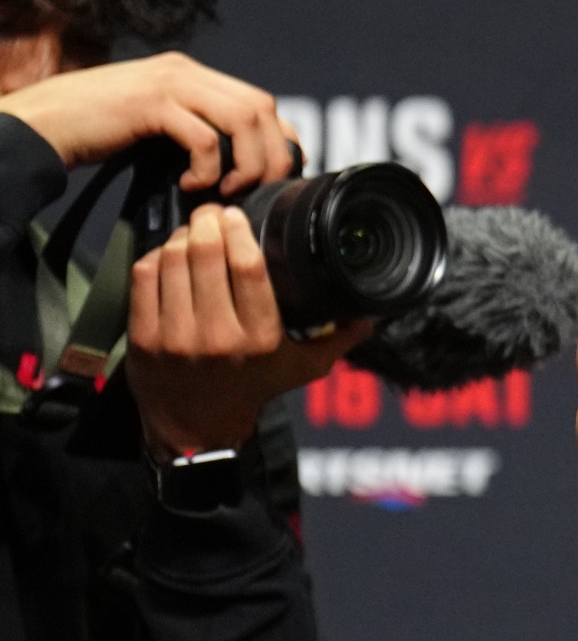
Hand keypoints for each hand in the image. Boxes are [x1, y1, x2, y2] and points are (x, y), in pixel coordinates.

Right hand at [0, 51, 294, 192]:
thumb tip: (240, 165)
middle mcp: (186, 71)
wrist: (40, 124)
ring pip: (242, 118)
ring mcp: (168, 83)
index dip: (280, 140)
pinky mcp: (149, 104)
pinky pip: (203, 137)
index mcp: (192, 75)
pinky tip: (188, 186)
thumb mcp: (157, 127)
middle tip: (256, 190)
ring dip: (246, 162)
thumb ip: (195, 131)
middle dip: (271, 155)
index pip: (260, 101)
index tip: (279, 176)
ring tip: (227, 189)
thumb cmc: (97, 133)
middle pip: (261, 107)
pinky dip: (207, 168)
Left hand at [124, 204, 369, 453]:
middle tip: (212, 213)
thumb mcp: (302, 369)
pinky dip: (156, 256)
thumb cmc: (253, 390)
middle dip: (207, 223)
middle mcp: (218, 338)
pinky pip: (145, 277)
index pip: (249, 270)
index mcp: (261, 340)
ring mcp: (176, 338)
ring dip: (182, 236)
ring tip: (193, 231)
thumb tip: (370, 316)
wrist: (195, 427)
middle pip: (206, 256)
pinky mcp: (144, 338)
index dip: (239, 232)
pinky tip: (170, 254)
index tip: (237, 215)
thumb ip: (337, 340)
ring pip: (172, 261)